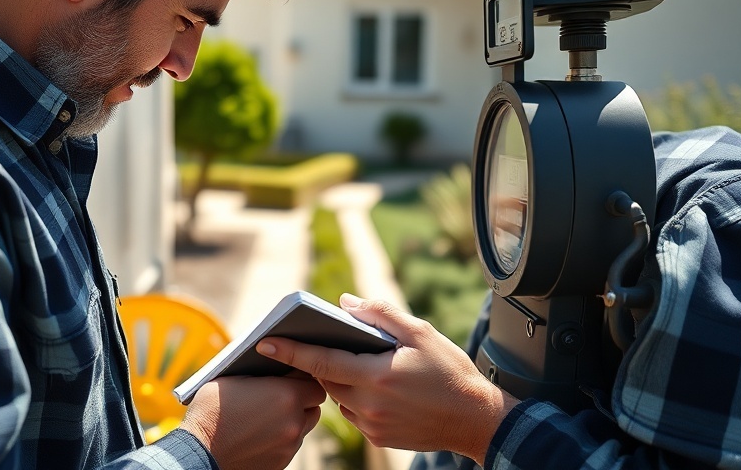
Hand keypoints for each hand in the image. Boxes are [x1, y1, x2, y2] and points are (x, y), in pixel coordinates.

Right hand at [179, 374, 325, 469]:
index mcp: (286, 395)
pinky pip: (290, 445)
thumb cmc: (211, 411)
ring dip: (294, 419)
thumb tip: (274, 368)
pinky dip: (282, 437)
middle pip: (314, 406)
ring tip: (271, 415)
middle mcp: (294, 421)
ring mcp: (289, 445)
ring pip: (304, 427)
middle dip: (302, 399)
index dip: (303, 378)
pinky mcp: (281, 462)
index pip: (314, 383)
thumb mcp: (235, 379)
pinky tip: (262, 432)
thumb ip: (262, 373)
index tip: (291, 376)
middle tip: (283, 395)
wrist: (198, 451)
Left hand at [255, 293, 518, 465]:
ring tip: (362, 365)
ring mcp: (372, 425)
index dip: (291, 351)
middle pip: (327, 378)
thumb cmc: (450, 372)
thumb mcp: (420, 333)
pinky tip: (378, 388)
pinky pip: (354, 413)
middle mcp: (370, 404)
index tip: (265, 342)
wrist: (474, 419)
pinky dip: (356, 398)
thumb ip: (381, 314)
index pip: (322, 360)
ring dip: (342, 379)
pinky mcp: (378, 438)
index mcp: (377, 375)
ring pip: (339, 397)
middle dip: (321, 360)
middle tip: (322, 341)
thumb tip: (345, 303)